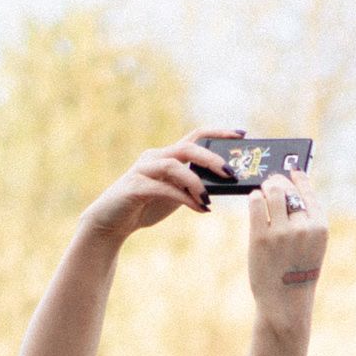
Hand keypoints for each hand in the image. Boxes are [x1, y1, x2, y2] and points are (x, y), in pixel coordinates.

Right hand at [81, 127, 237, 240]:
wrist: (113, 222)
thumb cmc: (147, 206)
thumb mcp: (176, 194)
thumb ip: (194, 186)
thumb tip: (224, 185)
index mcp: (167, 155)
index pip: (196, 136)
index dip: (219, 133)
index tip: (242, 134)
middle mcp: (155, 157)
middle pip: (187, 147)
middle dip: (212, 159)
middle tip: (231, 174)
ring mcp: (143, 170)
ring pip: (174, 165)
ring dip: (196, 182)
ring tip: (209, 199)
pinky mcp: (135, 187)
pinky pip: (164, 188)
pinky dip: (185, 199)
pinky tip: (200, 209)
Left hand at [247, 168, 326, 331]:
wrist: (286, 302)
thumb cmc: (297, 271)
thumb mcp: (310, 246)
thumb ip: (304, 220)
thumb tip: (287, 187)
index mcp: (320, 228)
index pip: (309, 192)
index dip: (299, 177)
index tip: (293, 168)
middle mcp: (303, 227)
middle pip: (287, 189)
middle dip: (277, 182)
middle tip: (271, 183)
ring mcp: (282, 231)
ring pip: (271, 192)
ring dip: (265, 190)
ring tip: (263, 194)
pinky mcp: (261, 236)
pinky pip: (255, 203)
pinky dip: (254, 200)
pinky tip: (256, 204)